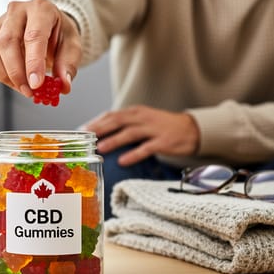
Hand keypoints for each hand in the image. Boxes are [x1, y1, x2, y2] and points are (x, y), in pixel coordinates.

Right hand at [0, 0, 80, 97]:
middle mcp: (17, 10)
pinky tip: (10, 79)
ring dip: (4, 74)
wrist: (48, 27)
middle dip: (16, 72)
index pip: (34, 35)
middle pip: (7, 41)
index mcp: (40, 9)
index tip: (36, 84)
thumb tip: (63, 86)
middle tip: (28, 91)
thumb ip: (68, 65)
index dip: (33, 62)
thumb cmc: (59, 35)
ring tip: (21, 87)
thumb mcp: (72, 47)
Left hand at [82, 106, 199, 165]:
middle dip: (100, 129)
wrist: (191, 129)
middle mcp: (143, 118)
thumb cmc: (162, 126)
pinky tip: (122, 161)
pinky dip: (133, 154)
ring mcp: (154, 129)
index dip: (96, 122)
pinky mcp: (163, 142)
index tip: (82, 131)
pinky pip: (146, 148)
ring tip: (100, 149)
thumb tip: (101, 132)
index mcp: (136, 112)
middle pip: (117, 121)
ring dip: (113, 140)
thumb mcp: (143, 120)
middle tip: (85, 138)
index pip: (112, 115)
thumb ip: (124, 124)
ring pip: (130, 133)